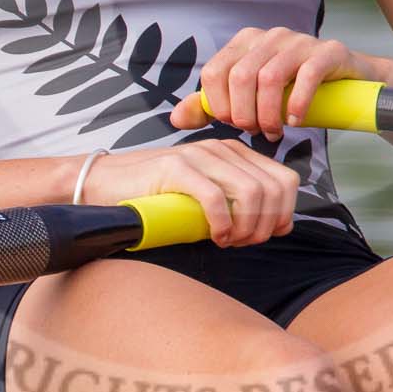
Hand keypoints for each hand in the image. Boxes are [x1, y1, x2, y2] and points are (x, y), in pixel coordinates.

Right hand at [78, 140, 299, 246]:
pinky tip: (216, 237)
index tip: (266, 235)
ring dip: (247, 226)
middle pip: (273, 188)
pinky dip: (223, 225)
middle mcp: (221, 148)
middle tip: (245, 243)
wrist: (106, 184)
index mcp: (234, 153)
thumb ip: (241, 204)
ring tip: (230, 241)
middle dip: (267, 224)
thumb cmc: (158, 197)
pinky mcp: (176, 168)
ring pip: (251, 192)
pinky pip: (216, 198)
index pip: (286, 179)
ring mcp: (199, 155)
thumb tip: (281, 225)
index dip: (285, 212)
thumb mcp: (208, 197)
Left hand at [170, 27, 386, 141]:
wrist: (348, 85)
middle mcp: (269, 36)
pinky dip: (296, 103)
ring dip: (268, 113)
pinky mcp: (327, 51)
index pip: (214, 72)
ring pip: (269, 77)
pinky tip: (295, 121)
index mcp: (245, 42)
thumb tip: (176, 118)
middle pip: (240, 76)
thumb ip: (212, 106)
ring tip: (274, 132)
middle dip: (243, 113)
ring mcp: (299, 40)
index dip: (218, 106)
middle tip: (255, 132)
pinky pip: (306, 75)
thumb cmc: (292, 92)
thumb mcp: (249, 98)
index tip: (233, 126)